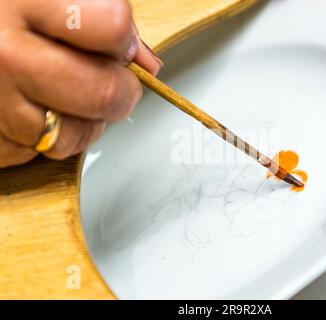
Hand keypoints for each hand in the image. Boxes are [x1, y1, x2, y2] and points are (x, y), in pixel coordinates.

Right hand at [0, 0, 161, 167]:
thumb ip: (98, 14)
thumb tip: (145, 63)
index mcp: (20, 0)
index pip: (113, 27)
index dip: (124, 38)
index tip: (119, 43)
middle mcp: (0, 54)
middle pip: (103, 94)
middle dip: (123, 93)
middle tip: (118, 84)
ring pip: (71, 137)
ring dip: (86, 122)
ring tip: (69, 97)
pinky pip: (35, 154)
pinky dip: (46, 137)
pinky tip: (33, 109)